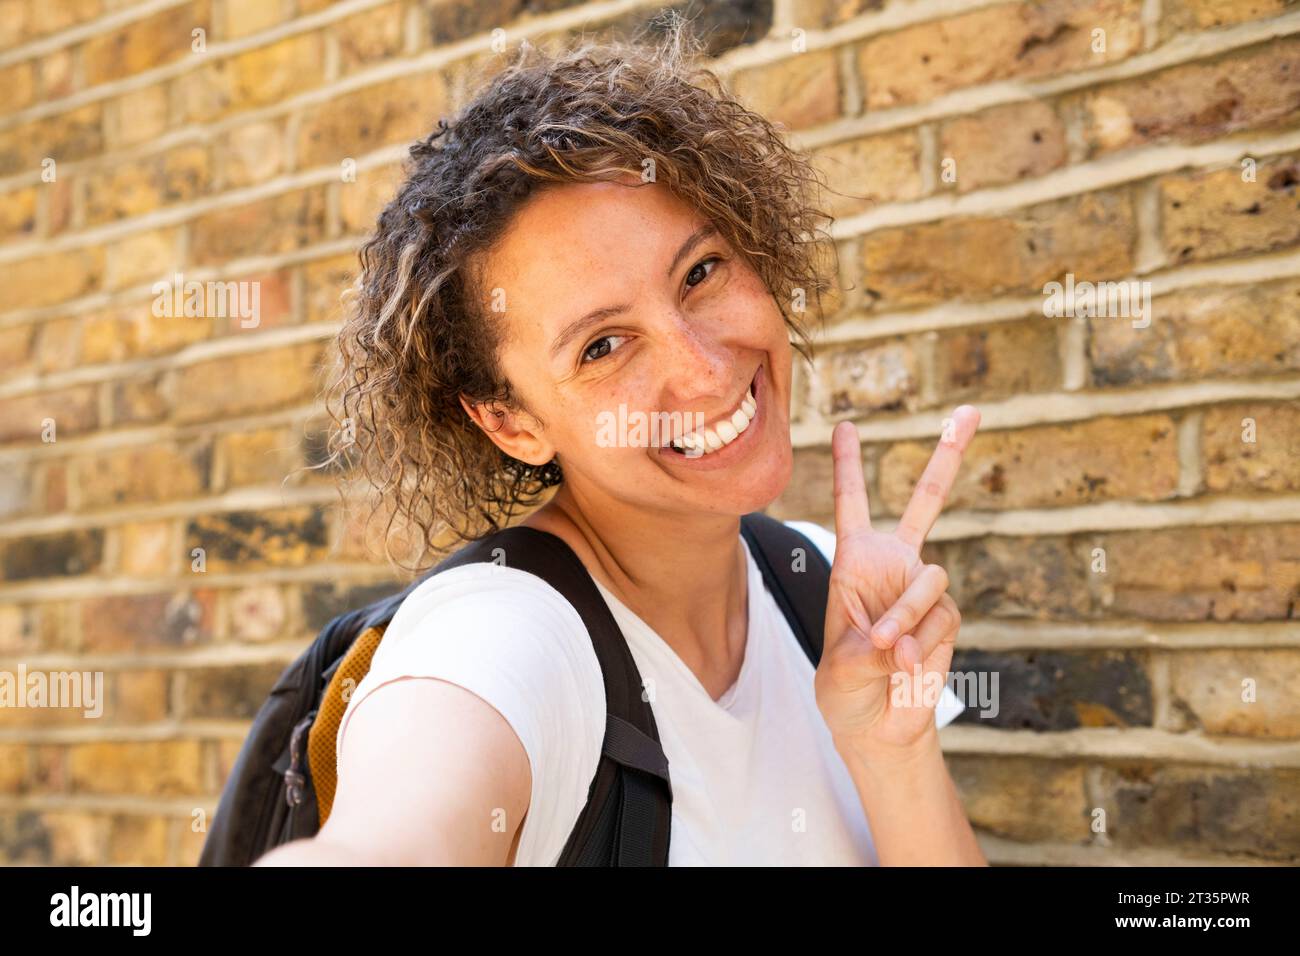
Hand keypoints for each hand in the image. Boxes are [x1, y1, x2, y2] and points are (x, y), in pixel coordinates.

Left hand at [814, 406, 979, 757]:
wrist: (877, 725)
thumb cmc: (845, 692)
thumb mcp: (838, 670)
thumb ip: (868, 650)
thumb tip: (903, 642)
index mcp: (854, 563)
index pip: (852, 506)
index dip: (847, 467)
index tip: (844, 425)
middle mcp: (894, 566)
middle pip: (926, 502)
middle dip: (949, 455)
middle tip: (972, 409)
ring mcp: (925, 590)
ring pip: (929, 580)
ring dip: (907, 616)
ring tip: (887, 651)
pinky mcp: (948, 618)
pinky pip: (941, 618)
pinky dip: (922, 642)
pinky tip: (906, 666)